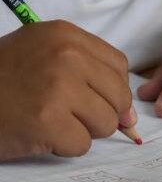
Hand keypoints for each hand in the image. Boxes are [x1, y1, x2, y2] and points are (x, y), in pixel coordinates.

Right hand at [0, 20, 135, 160]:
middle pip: (120, 96)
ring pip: (107, 123)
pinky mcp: (47, 121)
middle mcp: (66, 55)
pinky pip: (83, 144)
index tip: (103, 101)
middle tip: (75, 113)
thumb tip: (131, 117)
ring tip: (57, 121)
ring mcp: (58, 87)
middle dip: (103, 113)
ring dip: (85, 130)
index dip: (115, 89)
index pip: (120, 66)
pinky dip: (66, 146)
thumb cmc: (9, 79)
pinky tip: (43, 133)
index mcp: (68, 36)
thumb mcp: (51, 59)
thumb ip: (94, 78)